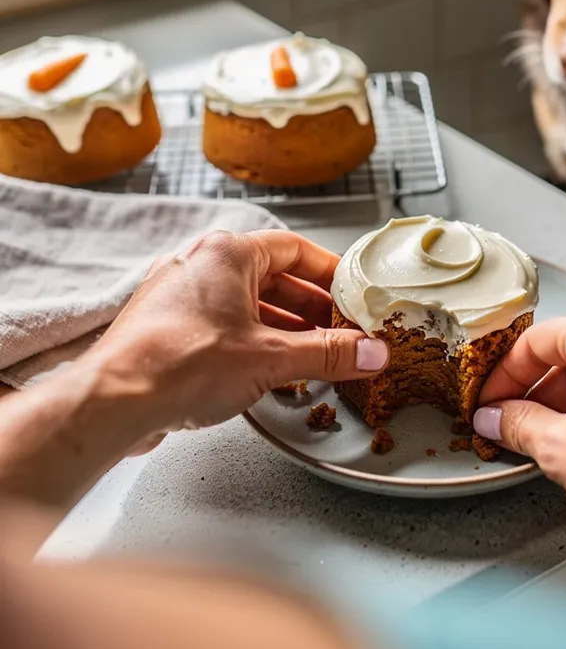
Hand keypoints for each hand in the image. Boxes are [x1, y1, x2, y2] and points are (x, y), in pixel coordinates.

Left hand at [86, 229, 388, 441]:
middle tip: (340, 331)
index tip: (352, 293)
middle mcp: (200, 265)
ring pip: (245, 304)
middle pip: (272, 278)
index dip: (330, 273)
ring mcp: (179, 296)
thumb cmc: (177, 362)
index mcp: (227, 253)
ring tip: (311, 357)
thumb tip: (369, 352)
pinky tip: (266, 371)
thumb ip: (328, 354)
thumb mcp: (271, 359)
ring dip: (282, 329)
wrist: (113, 399)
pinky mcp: (165, 328)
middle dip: (310, 309)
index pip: (295, 249)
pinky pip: (221, 326)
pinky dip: (250, 343)